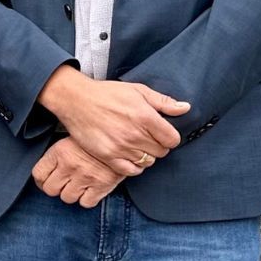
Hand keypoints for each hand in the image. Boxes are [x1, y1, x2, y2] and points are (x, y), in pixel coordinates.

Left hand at [32, 138, 126, 207]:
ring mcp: (85, 178)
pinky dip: (86, 199)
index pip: (38, 174)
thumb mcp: (70, 138)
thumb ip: (57, 154)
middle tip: (61, 184)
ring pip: (67, 198)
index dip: (41, 180)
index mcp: (59, 152)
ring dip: (71, 194)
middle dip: (55, 188)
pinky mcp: (101, 187)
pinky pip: (86, 203)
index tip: (45, 181)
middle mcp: (70, 166)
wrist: (122, 140)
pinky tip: (89, 190)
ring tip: (77, 186)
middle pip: (50, 189)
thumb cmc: (94, 140)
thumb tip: (47, 168)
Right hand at [38, 67, 189, 176]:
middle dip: (157, 144)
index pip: (172, 140)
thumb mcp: (137, 90)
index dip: (169, 136)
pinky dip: (134, 166)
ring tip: (135, 144)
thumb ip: (163, 101)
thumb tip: (185, 108)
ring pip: (148, 161)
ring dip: (145, 155)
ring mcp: (121, 147)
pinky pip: (132, 170)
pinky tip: (128, 155)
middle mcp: (135, 134)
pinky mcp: (108, 156)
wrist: (75, 100)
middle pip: (161, 151)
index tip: (160, 132)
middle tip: (145, 136)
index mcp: (145, 116)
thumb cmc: (106, 93)